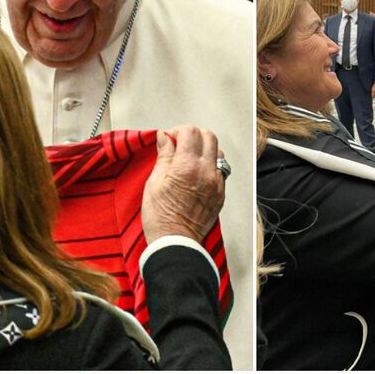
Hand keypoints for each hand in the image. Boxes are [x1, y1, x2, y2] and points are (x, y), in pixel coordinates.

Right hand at [142, 126, 225, 242]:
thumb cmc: (160, 217)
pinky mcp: (221, 193)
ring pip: (218, 151)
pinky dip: (210, 165)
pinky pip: (220, 170)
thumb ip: (164, 156)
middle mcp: (206, 172)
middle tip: (179, 145)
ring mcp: (216, 183)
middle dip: (193, 136)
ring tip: (189, 159)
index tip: (169, 140)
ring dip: (204, 149)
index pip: (190, 132)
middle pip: (208, 136)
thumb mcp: (154, 182)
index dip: (177, 131)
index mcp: (187, 167)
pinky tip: (197, 173)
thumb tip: (165, 138)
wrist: (176, 243)